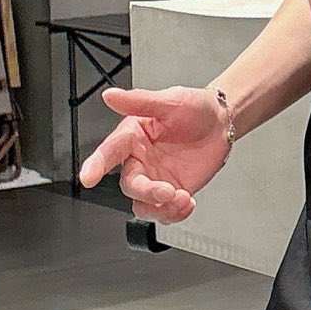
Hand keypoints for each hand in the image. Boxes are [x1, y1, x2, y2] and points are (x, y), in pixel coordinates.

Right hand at [77, 85, 230, 221]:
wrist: (222, 124)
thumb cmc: (194, 108)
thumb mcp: (170, 100)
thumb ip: (139, 101)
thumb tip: (110, 95)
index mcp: (132, 137)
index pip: (109, 151)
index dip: (96, 165)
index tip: (88, 178)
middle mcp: (139, 161)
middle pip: (129, 185)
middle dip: (146, 192)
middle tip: (167, 191)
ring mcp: (155, 179)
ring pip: (143, 205)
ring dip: (160, 208)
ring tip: (182, 198)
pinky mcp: (171, 193)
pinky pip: (163, 213)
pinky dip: (174, 214)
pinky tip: (187, 202)